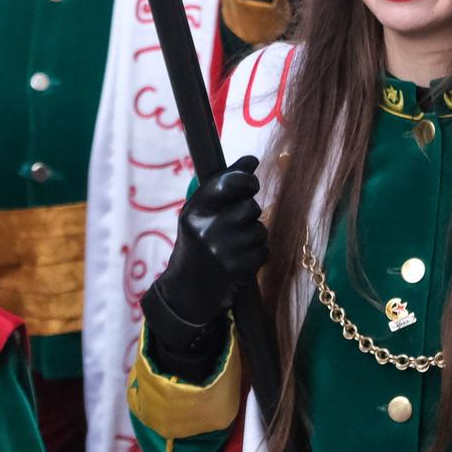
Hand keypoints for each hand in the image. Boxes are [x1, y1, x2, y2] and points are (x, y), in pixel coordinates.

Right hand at [150, 158, 268, 331]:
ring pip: (260, 229)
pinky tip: (241, 260)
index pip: (229, 182)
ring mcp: (223, 250)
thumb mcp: (199, 214)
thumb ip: (224, 185)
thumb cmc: (196, 244)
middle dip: (249, 213)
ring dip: (254, 235)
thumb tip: (252, 159)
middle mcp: (207, 229)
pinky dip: (258, 254)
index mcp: (195, 211)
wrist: (186, 292)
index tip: (251, 184)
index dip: (247, 180)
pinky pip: (264, 250)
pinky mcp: (238, 268)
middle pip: (250, 207)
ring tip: (235, 245)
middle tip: (236, 224)